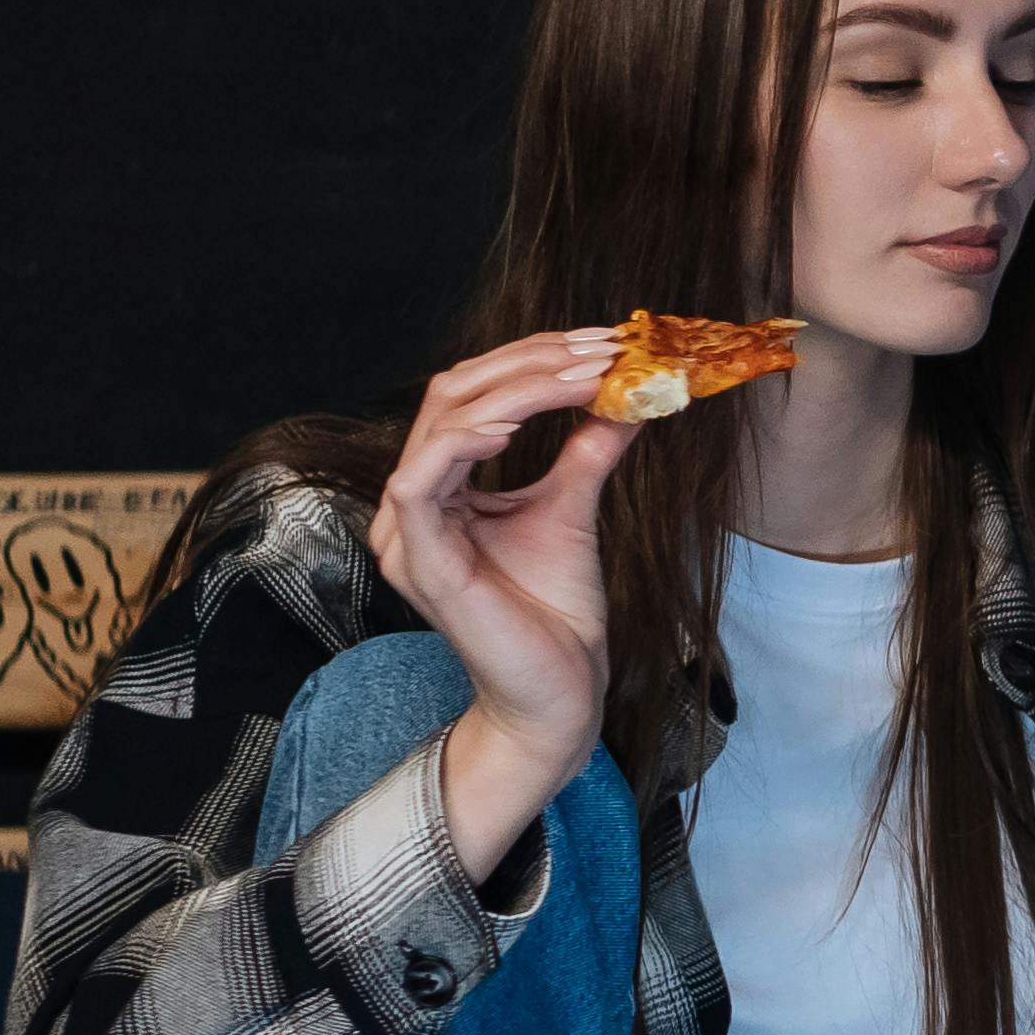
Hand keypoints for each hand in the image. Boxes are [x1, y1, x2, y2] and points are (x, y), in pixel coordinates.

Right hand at [366, 330, 634, 884]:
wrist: (559, 692)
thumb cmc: (554, 612)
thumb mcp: (574, 510)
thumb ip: (587, 448)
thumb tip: (627, 392)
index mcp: (440, 487)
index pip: (470, 395)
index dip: (532, 359)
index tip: (603, 342)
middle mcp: (412, 503)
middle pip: (452, 394)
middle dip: (532, 361)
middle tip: (603, 346)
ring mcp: (407, 533)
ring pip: (442, 423)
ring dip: (518, 389)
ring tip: (585, 374)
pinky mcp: (419, 562)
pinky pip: (420, 481)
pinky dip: (467, 441)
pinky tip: (517, 423)